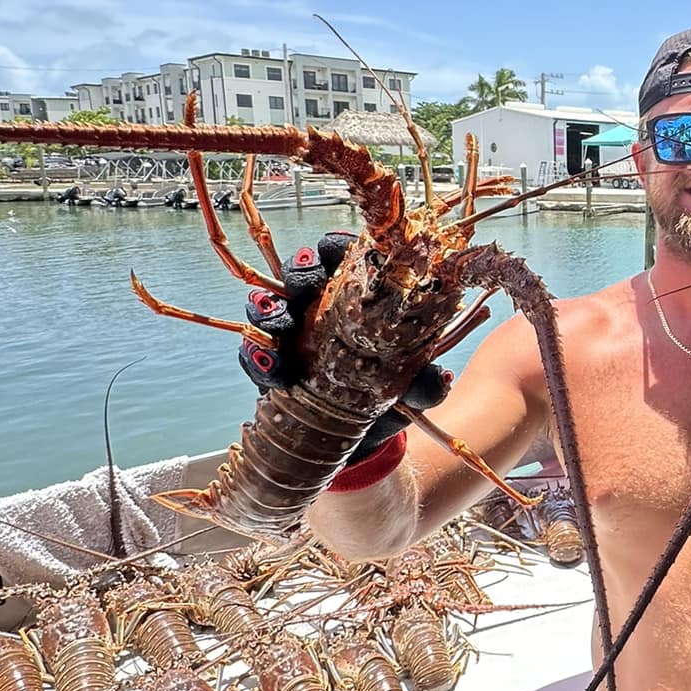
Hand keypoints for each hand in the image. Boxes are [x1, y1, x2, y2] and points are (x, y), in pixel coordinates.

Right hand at [237, 234, 448, 461]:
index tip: (334, 249)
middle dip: (298, 271)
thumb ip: (424, 384)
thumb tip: (436, 379)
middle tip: (304, 284)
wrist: (362, 443)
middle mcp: (320, 311)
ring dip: (270, 309)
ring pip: (269, 305)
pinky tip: (273, 366)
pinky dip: (258, 356)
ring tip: (281, 324)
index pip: (342, 259)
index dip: (334, 247)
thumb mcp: (413, 392)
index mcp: (356, 301)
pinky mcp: (273, 367)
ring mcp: (292, 338)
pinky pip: (254, 353)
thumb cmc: (389, 400)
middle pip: (299, 273)